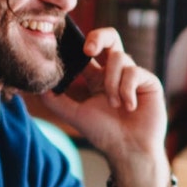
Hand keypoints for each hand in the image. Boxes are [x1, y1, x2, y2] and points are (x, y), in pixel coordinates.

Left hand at [38, 26, 168, 181]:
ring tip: (114, 105)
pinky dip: (127, 90)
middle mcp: (115, 73)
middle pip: (110, 37)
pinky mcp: (148, 81)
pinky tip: (129, 107)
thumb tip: (37, 87)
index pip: (87, 51)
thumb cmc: (104, 134)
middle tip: (88, 49)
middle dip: (99, 36)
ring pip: (119, 58)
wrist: (129, 150)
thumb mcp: (75, 115)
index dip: (78, 44)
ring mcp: (133, 75)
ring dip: (112, 82)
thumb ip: (55, 101)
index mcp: (97, 77)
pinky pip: (134, 72)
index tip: (67, 47)